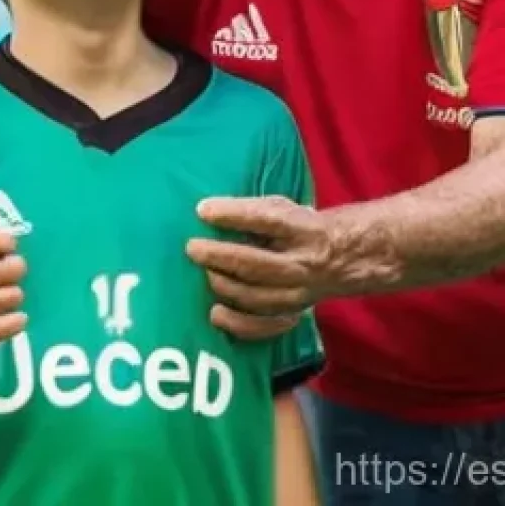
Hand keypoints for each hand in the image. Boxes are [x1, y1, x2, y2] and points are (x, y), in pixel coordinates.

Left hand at [186, 195, 337, 339]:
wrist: (342, 257)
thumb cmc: (298, 227)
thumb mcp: (283, 208)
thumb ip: (252, 211)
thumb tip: (206, 213)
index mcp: (301, 228)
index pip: (266, 219)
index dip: (233, 215)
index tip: (202, 211)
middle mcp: (302, 263)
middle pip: (257, 263)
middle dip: (220, 257)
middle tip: (192, 248)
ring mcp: (299, 293)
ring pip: (258, 297)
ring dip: (226, 287)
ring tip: (205, 274)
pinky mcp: (294, 314)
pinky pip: (266, 326)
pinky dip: (239, 324)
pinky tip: (216, 315)